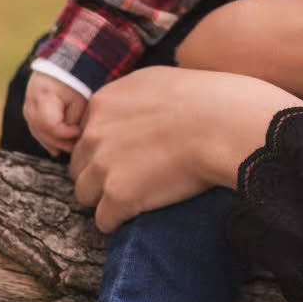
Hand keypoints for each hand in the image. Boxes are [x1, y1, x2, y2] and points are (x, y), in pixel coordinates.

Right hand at [24, 71, 86, 156]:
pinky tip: (56, 149)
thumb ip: (75, 120)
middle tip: (75, 146)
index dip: (65, 133)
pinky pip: (35, 129)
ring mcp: (27, 107)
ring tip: (68, 149)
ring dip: (52, 143)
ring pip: (37, 131)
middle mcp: (31, 102)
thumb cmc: (75, 83)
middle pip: (41, 130)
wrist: (61, 66)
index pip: (50, 124)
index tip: (79, 132)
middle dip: (59, 141)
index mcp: (44, 96)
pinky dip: (46, 139)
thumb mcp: (79, 99)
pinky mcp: (29, 111)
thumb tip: (73, 141)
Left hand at [69, 68, 301, 233]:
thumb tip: (131, 111)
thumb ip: (130, 97)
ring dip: (106, 199)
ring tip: (134, 199)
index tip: (126, 155)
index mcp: (102, 103)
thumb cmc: (205, 98)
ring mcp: (103, 166)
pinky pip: (105, 221)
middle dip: (100, 174)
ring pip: (86, 194)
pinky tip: (139, 215)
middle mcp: (94, 134)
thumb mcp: (157, 80)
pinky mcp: (118, 197)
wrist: (223, 124)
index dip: (104, 148)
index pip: (85, 134)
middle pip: (80, 166)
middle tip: (130, 179)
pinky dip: (120, 221)